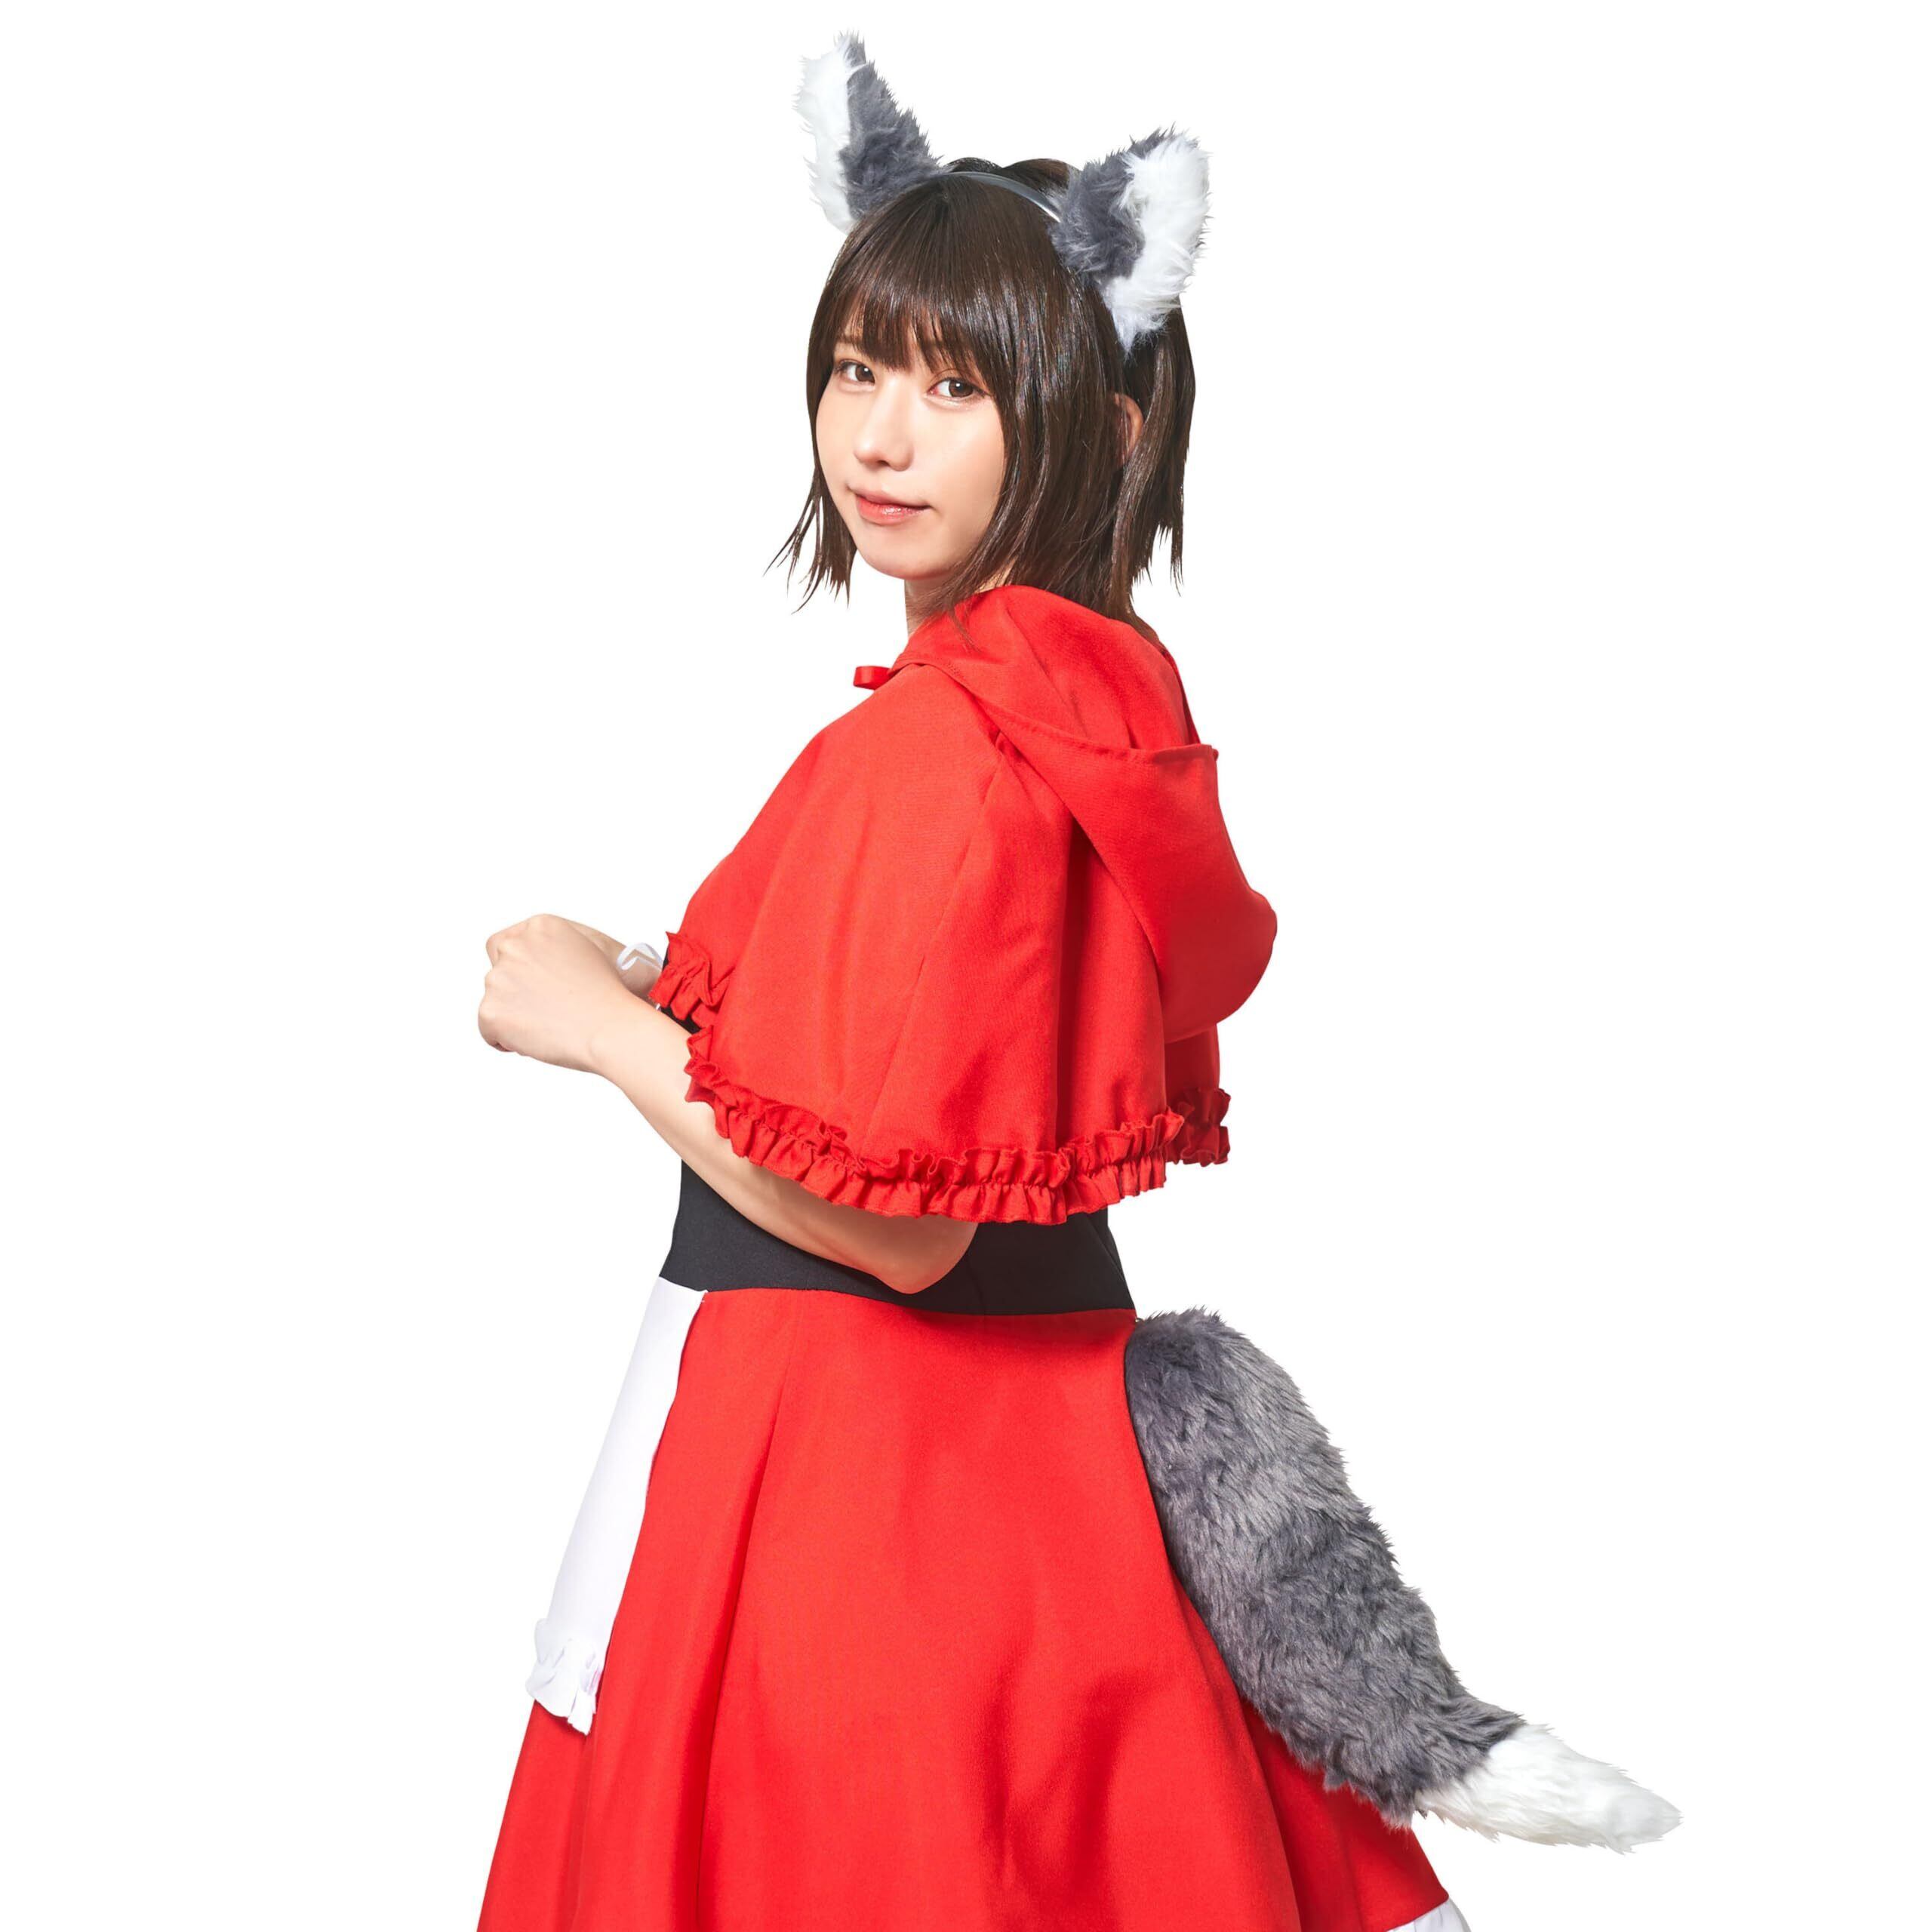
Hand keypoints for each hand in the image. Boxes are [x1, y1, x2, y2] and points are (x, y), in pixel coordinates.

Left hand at [478, 913, 638, 1073]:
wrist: (612, 1029)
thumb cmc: (613, 996)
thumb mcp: (595, 949)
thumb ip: (561, 947)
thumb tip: (544, 960)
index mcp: (540, 927)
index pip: (507, 942)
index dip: (520, 966)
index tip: (534, 982)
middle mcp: (515, 947)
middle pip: (498, 971)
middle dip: (516, 990)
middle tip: (544, 1008)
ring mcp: (499, 979)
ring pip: (495, 1001)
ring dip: (515, 1015)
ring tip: (551, 1025)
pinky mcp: (491, 1012)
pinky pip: (489, 1031)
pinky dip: (508, 1039)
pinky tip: (539, 1039)